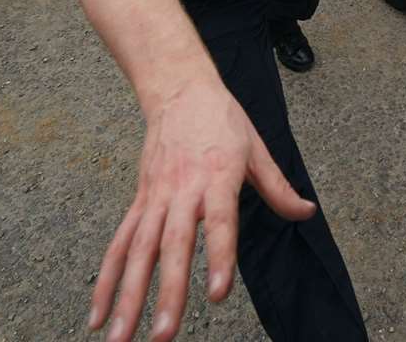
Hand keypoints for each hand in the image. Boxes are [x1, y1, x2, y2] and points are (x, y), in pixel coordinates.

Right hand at [87, 79, 315, 341]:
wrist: (178, 89)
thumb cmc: (221, 119)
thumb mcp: (257, 148)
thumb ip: (279, 187)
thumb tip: (306, 213)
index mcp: (216, 176)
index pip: (220, 222)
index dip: (219, 256)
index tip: (218, 292)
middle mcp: (181, 190)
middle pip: (172, 247)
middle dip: (167, 293)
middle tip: (164, 335)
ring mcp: (154, 198)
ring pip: (138, 253)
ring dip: (128, 298)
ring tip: (121, 339)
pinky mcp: (139, 202)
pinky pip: (119, 245)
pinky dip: (106, 281)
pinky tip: (99, 315)